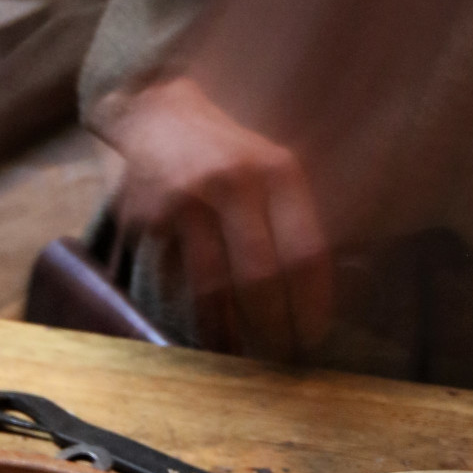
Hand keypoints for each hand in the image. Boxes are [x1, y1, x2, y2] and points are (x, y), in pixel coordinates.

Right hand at [101, 73, 330, 360]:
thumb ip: (296, 219)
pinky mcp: (144, 218)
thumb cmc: (228, 153)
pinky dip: (187, 314)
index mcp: (277, 170)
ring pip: (211, 289)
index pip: (306, 251)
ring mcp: (184, 200)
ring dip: (228, 336)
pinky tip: (199, 334)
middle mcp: (232, 182)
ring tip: (240, 361)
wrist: (154, 111)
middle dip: (274, 329)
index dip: (314, 305)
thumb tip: (328, 294)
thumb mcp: (273, 167)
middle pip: (261, 277)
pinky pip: (172, 282)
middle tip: (280, 361)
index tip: (314, 338)